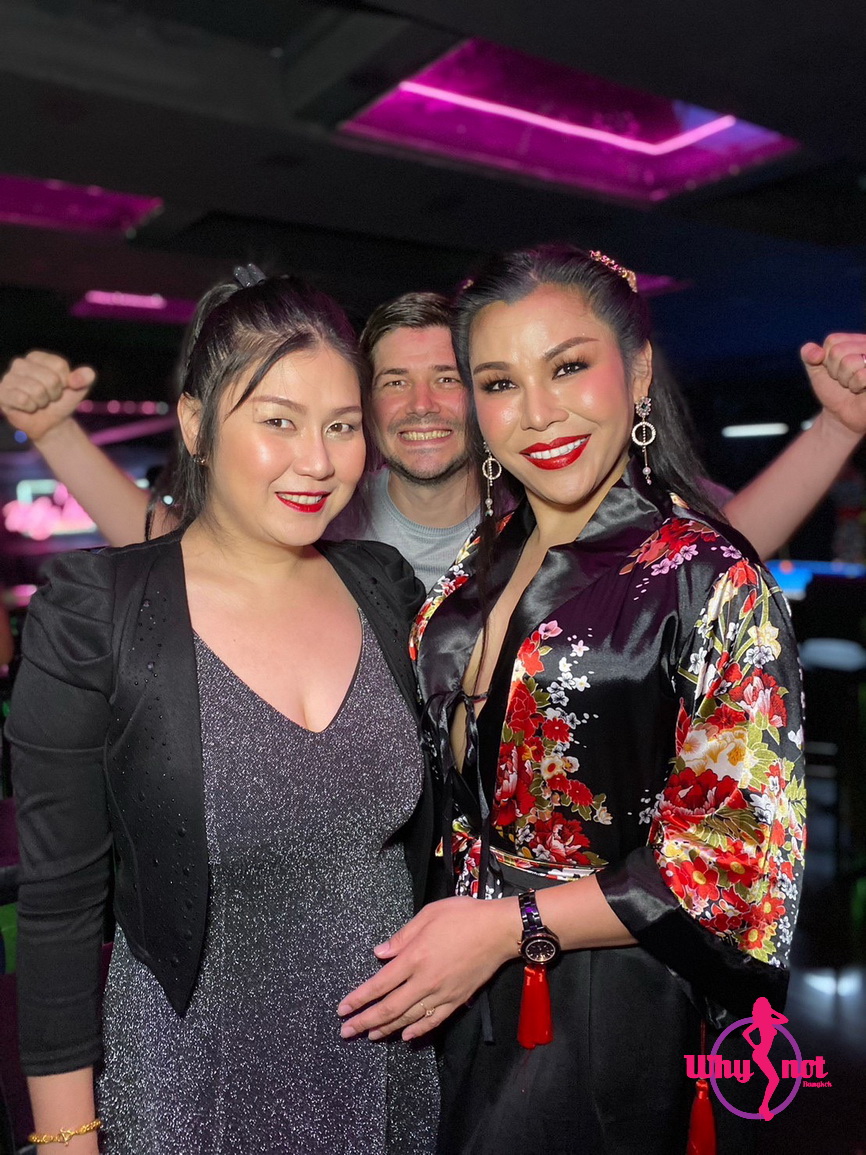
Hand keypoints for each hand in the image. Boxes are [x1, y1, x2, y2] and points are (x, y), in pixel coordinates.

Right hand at [0, 351, 95, 442]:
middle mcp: (20, 363)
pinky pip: (22, 400)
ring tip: (38, 403)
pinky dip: (30, 408)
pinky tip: (27, 407)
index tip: (60, 388)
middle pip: (50, 379)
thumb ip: (85, 378)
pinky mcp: (2, 393)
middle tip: (48, 398)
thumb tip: (87, 374)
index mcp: (37, 357)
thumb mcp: (78, 389)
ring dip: (42, 402)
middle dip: (54, 394)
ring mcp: (8, 378)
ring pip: (37, 390)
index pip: (59, 366)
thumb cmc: (61, 402)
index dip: (65, 382)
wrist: (50, 424)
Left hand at [337, 895, 520, 1042]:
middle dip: (364, 1022)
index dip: (358, 999)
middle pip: (389, 1008)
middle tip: (346, 1032)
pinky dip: (418, 1031)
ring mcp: (441, 994)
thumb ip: (402, 936)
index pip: (379, 984)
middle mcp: (424, 981)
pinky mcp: (457, 1000)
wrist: (499, 930)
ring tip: (370, 1035)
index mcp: (414, 957)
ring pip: (408, 1018)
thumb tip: (379, 953)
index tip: (342, 1010)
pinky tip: (407, 1036)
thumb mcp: (428, 914)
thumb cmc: (463, 915)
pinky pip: (434, 1021)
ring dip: (386, 1029)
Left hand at [800, 333, 865, 435]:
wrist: (841, 415)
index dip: (827, 360)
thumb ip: (809, 354)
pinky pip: (862, 375)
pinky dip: (856, 385)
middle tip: (843, 380)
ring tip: (852, 384)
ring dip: (845, 379)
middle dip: (835, 371)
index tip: (834, 371)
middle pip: (839, 351)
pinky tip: (861, 389)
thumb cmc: (833, 390)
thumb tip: (817, 353)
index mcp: (854, 341)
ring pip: (850, 362)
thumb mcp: (816, 369)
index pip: (832, 341)